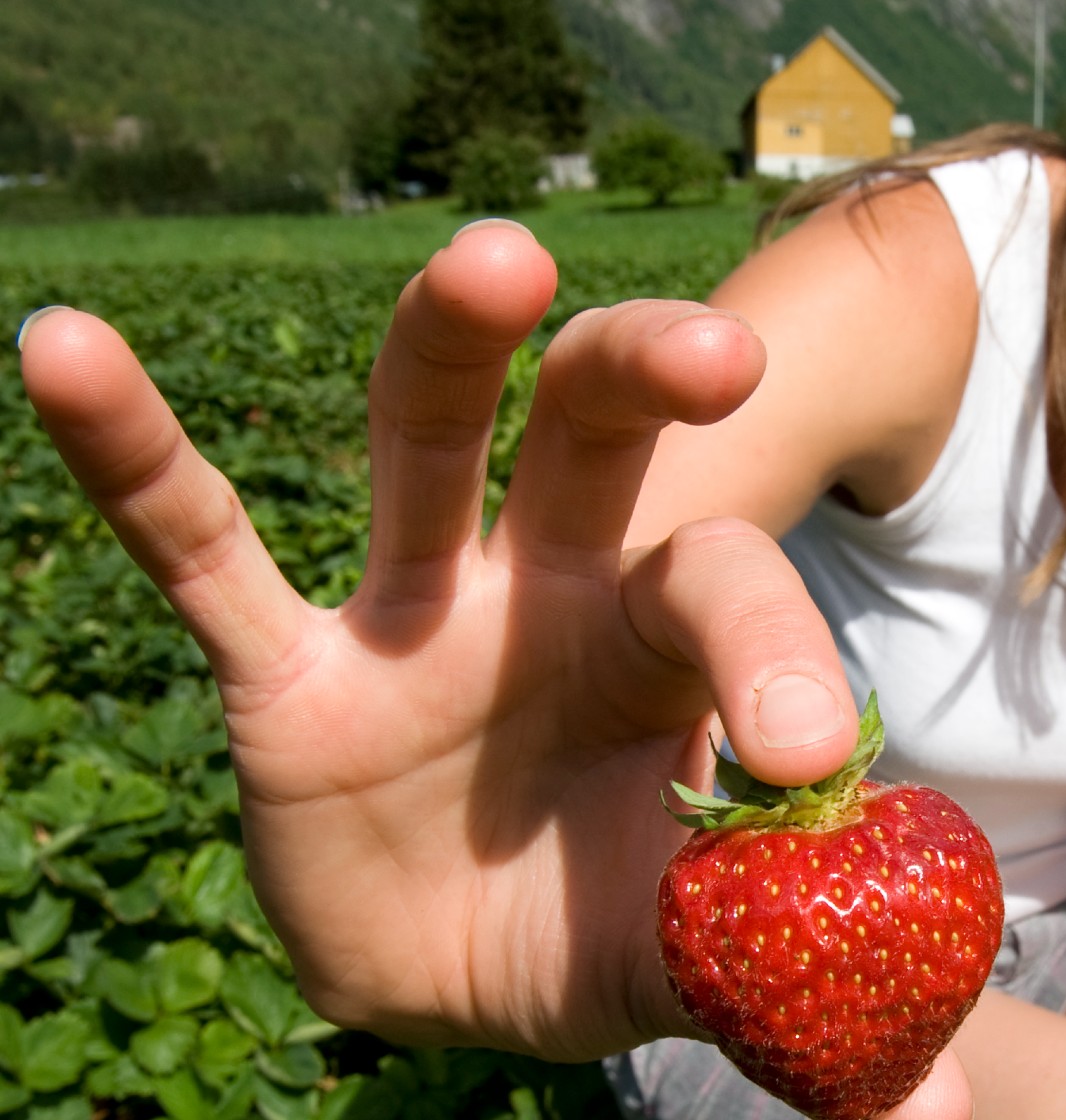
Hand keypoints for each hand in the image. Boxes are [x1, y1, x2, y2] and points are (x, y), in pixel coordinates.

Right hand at [19, 222, 970, 1115]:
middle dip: (643, 375)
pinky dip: (134, 462)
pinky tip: (64, 349)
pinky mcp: (288, 674)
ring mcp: (412, 615)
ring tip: (498, 257)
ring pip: (422, 442)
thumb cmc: (609, 924)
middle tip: (718, 350)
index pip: (726, 594)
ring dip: (450, 346)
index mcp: (664, 641)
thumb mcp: (706, 953)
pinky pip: (202, 553)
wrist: (473, 965)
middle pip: (595, 439)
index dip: (776, 659)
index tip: (805, 759)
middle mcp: (545, 590)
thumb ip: (806, 994)